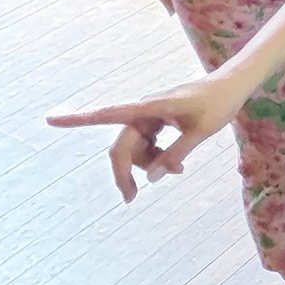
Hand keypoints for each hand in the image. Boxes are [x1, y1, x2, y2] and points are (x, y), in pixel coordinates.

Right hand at [47, 67, 255, 201]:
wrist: (234, 85)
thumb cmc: (219, 103)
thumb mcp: (200, 132)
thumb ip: (175, 154)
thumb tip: (151, 178)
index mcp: (150, 107)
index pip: (108, 114)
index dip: (78, 119)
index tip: (50, 120)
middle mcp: (144, 111)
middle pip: (122, 145)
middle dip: (125, 171)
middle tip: (131, 199)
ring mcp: (150, 116)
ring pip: (135, 148)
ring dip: (149, 164)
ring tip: (178, 170)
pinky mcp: (158, 121)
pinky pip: (147, 144)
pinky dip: (157, 157)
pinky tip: (176, 166)